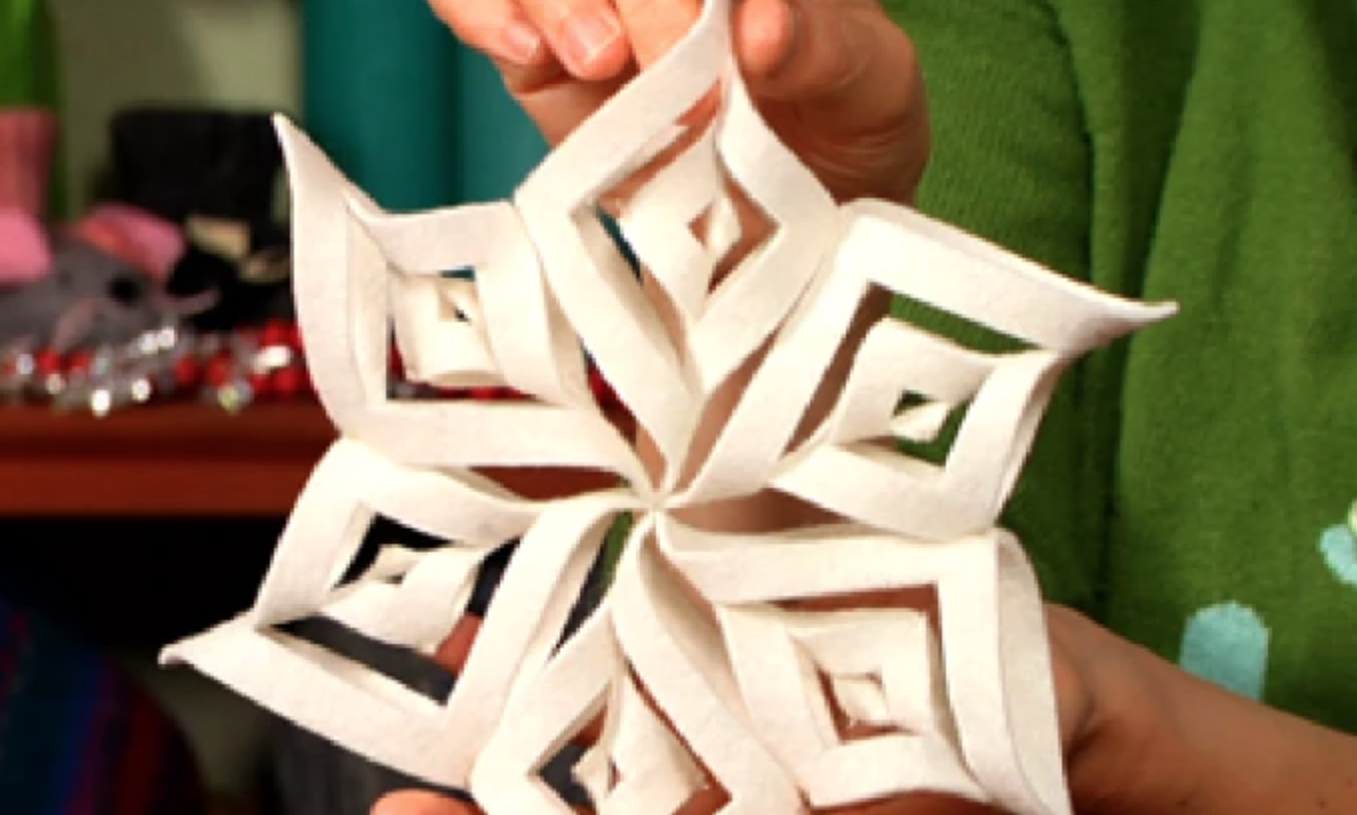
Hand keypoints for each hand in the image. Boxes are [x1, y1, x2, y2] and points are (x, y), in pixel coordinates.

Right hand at [425, 0, 930, 204]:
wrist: (789, 243)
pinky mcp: (540, 58)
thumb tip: (761, 23)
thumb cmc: (845, 142)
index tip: (735, 31)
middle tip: (669, 66)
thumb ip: (831, 46)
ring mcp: (597, 3)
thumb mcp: (876, 94)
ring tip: (599, 60)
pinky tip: (527, 51)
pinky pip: (475, 1)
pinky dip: (482, 13)